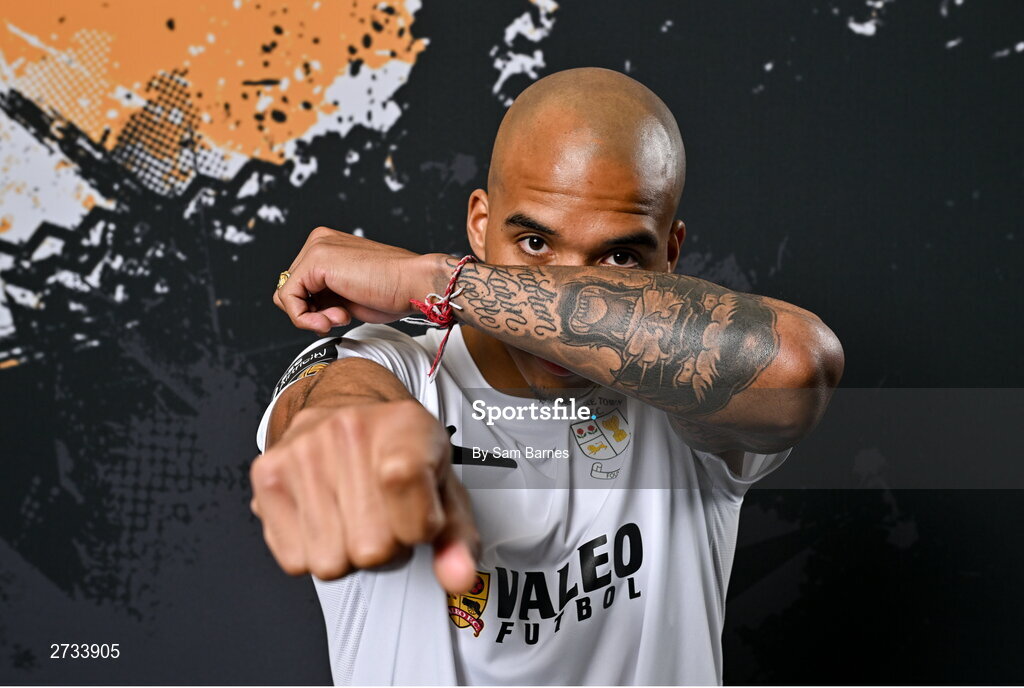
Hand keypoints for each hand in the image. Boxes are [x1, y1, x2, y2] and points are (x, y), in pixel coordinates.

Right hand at [249, 399, 479, 592]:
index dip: (419, 524)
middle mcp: (350, 429)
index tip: (420, 517)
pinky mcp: (267, 473)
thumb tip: (458, 578)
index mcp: (405, 426)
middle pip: (371, 547)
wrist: (350, 412)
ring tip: (355, 514)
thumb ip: (458, 538)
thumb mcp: (444, 488)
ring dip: (347, 551)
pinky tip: (325, 515)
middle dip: (384, 547)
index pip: (405, 483)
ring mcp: (303, 450)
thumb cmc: (402, 455)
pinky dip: (312, 550)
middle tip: (385, 516)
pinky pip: (295, 560)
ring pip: (330, 562)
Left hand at [273, 226, 444, 333]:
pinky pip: (288, 298)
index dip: (313, 310)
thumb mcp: (348, 296)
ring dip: (311, 317)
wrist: (414, 284)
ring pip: (285, 296)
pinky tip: (332, 320)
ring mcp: (316, 247)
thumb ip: (324, 297)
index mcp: (327, 246)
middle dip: (312, 313)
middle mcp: (318, 241)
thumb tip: (303, 312)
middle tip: (341, 318)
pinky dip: (305, 318)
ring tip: (340, 317)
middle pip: (289, 290)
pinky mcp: (316, 260)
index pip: (298, 285)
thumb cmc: (392, 291)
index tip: (340, 318)